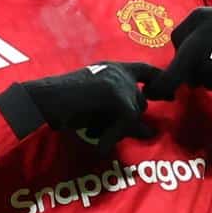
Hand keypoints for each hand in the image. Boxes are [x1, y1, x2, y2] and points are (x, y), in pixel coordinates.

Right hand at [7, 61, 159, 150]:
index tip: (170, 95)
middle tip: (103, 130)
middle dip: (128, 121)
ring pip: (133, 114)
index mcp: (110, 68)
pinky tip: (98, 144)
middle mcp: (117, 71)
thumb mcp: (95, 107)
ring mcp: (118, 82)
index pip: (144, 70)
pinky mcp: (117, 97)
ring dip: (116, 129)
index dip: (159, 81)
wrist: (41, 101)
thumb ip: (120, 113)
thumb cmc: (61, 106)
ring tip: (92, 132)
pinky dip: (111, 138)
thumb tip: (150, 132)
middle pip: (139, 103)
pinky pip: (125, 125)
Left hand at [145, 0, 211, 99]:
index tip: (151, 93)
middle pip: (189, 80)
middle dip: (193, 70)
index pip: (169, 80)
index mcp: (192, 51)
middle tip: (210, 50)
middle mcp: (205, 70)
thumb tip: (173, 55)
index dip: (157, 90)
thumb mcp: (198, 16)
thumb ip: (178, 35)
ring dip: (210, 74)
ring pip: (206, 84)